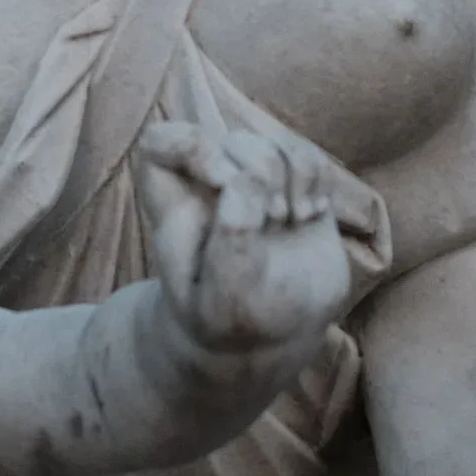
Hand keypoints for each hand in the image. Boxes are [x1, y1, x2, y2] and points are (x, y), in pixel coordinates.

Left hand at [137, 123, 356, 354]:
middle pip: (231, 141)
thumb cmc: (234, 322)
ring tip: (294, 218)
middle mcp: (211, 186)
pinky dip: (317, 177)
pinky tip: (314, 213)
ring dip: (293, 175)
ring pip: (272, 141)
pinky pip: (306, 153)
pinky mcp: (292, 186)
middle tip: (275, 219)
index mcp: (176, 208)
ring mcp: (253, 182)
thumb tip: (249, 180)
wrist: (274, 334)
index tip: (222, 181)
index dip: (190, 146)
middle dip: (261, 172)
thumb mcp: (225, 301)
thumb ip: (231, 241)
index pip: (158, 144)